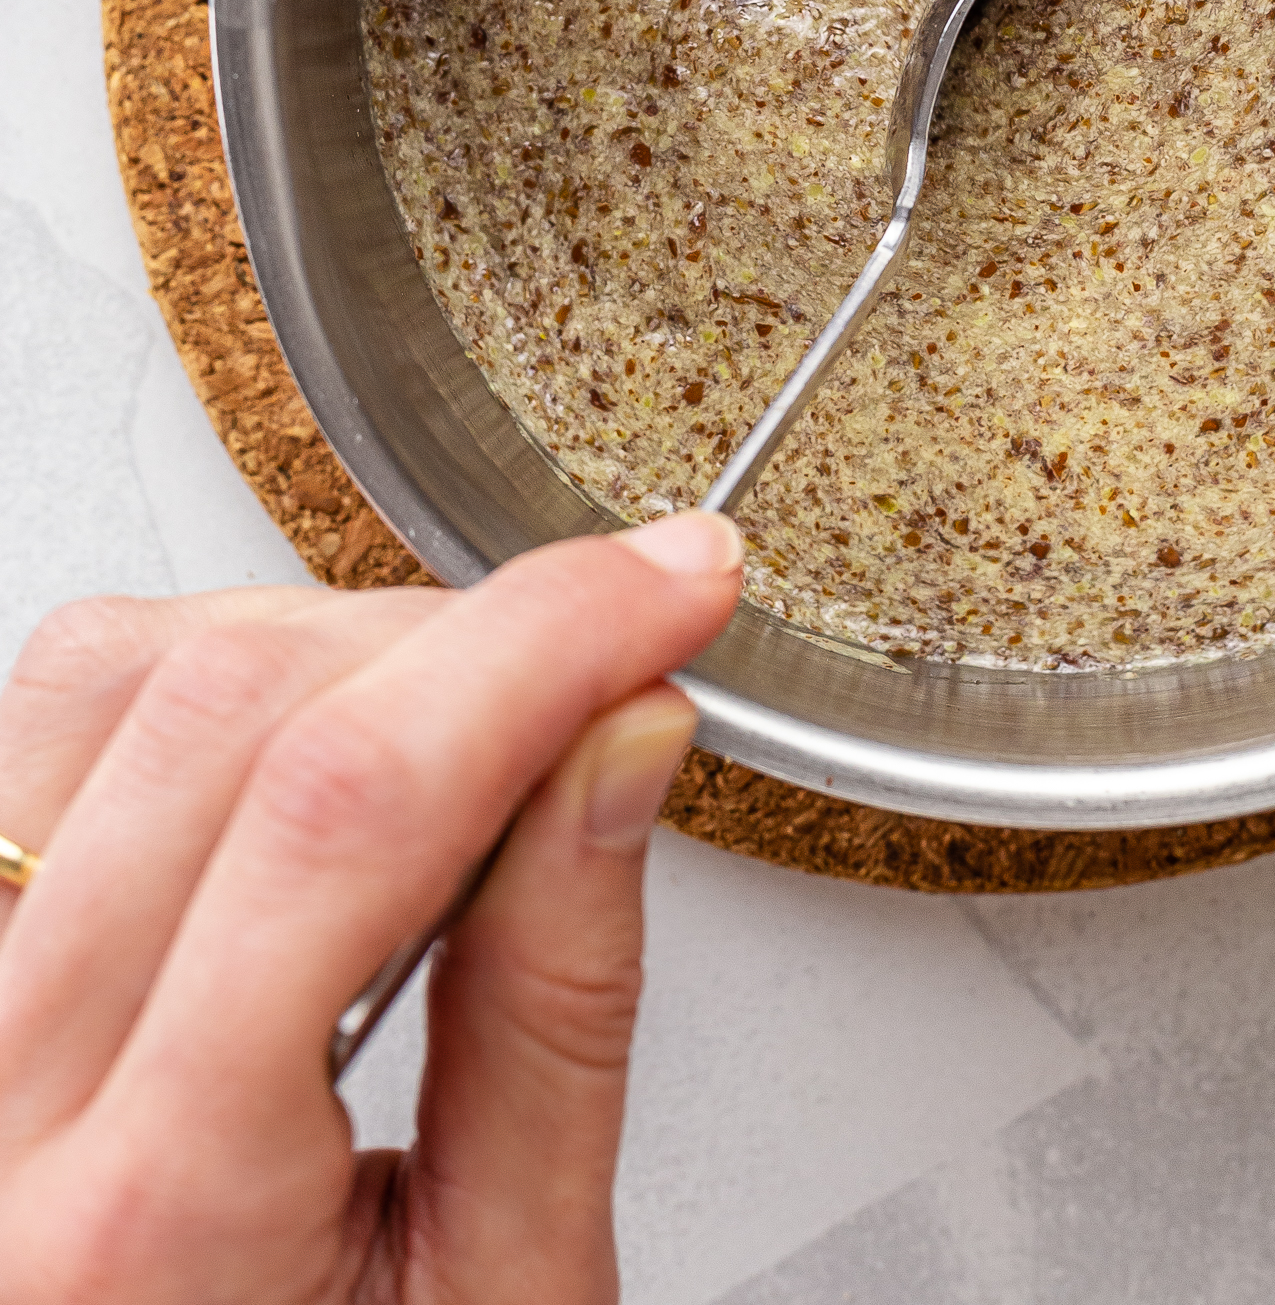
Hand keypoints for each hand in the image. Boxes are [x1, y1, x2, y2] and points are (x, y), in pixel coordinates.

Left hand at [0, 509, 741, 1304]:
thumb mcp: (503, 1296)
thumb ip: (559, 1006)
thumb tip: (621, 735)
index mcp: (146, 1231)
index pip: (350, 812)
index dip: (544, 641)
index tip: (670, 581)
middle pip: (233, 714)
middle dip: (467, 636)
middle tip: (599, 670)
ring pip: (112, 676)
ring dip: (327, 639)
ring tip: (447, 725)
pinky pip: (27, 720)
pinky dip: (190, 674)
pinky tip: (292, 748)